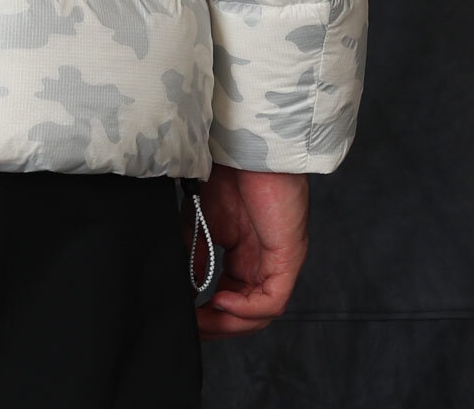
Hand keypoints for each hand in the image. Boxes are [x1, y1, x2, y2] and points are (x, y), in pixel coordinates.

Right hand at [183, 165, 309, 339]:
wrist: (241, 144)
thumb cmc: (225, 173)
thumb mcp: (199, 222)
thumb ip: (195, 257)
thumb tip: (186, 290)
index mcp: (246, 255)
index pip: (232, 299)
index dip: (209, 315)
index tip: (185, 320)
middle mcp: (265, 263)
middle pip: (247, 314)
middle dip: (218, 326)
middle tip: (191, 328)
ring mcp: (278, 261)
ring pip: (261, 314)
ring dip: (230, 323)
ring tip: (202, 320)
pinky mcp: (288, 256)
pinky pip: (272, 299)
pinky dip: (247, 309)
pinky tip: (220, 300)